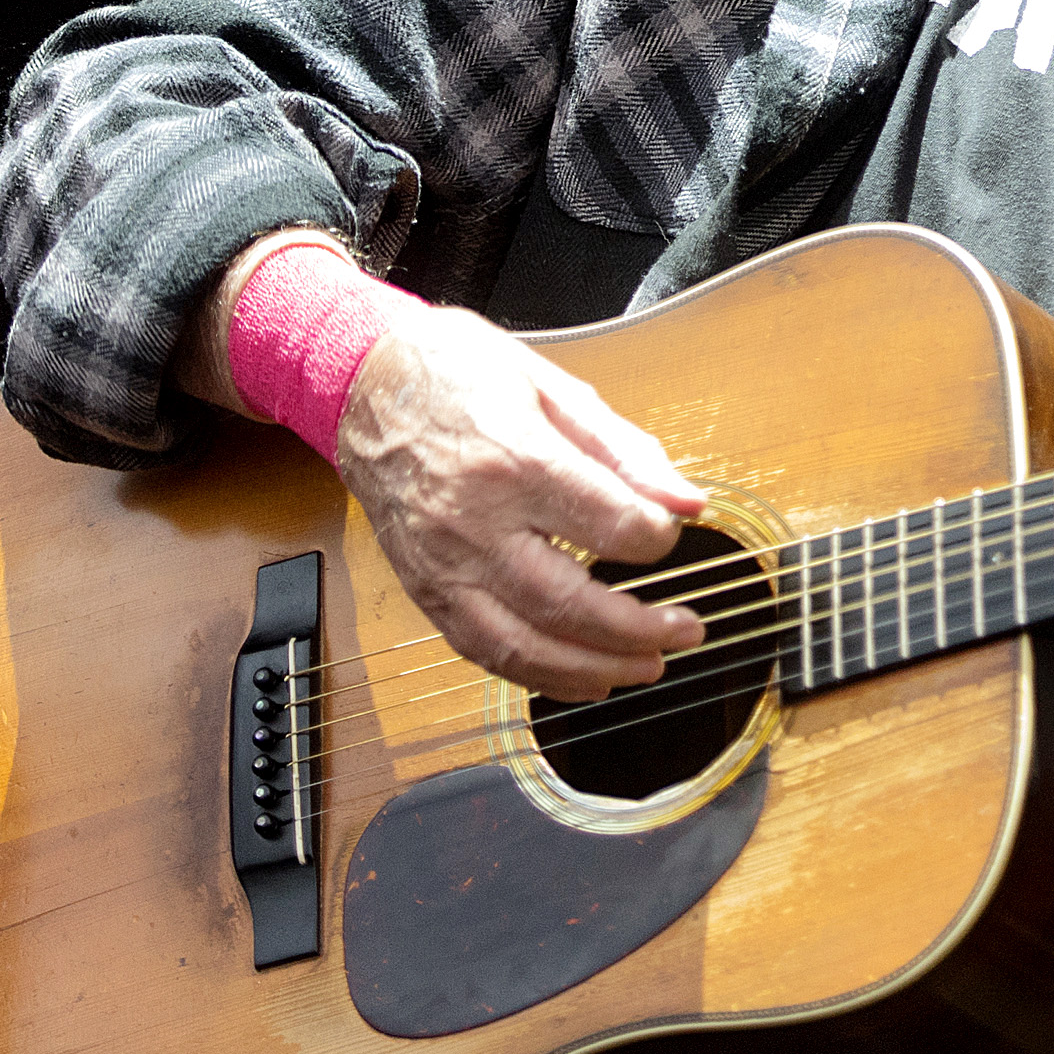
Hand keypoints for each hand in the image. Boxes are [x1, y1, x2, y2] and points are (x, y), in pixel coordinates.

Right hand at [335, 300, 709, 702]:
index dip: (657, 539)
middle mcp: (473, 523)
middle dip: (637, 628)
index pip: (607, 524)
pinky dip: (538, 676)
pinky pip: (481, 651)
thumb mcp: (553, 388)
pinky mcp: (424, 589)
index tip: (675, 534)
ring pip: (522, 645)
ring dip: (593, 668)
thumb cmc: (460, 375)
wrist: (365, 384)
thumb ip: (625, 452)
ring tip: (648, 667)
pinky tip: (584, 677)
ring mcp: (442, 564)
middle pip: (567, 601)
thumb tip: (688, 501)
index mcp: (514, 460)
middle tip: (687, 630)